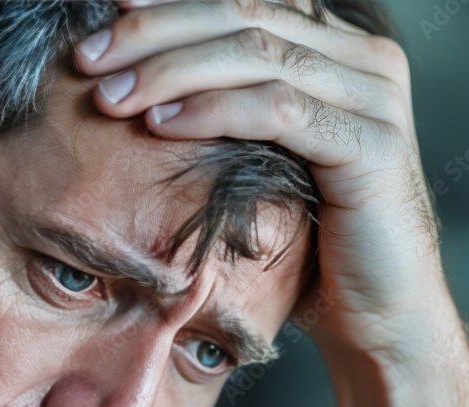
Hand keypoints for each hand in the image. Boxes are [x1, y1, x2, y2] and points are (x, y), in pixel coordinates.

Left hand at [73, 0, 458, 369]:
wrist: (378, 313)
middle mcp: (365, 59)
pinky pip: (277, 110)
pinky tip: (158, 122)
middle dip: (157, 29)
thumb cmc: (309, 241)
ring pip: (256, 54)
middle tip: (90, 55)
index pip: (249, 0)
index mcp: (339, 50)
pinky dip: (211, 110)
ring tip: (109, 95)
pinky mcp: (371, 146)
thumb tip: (141, 80)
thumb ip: (231, 108)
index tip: (110, 9)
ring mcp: (374, 98)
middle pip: (247, 12)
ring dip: (170, 69)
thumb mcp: (264, 158)